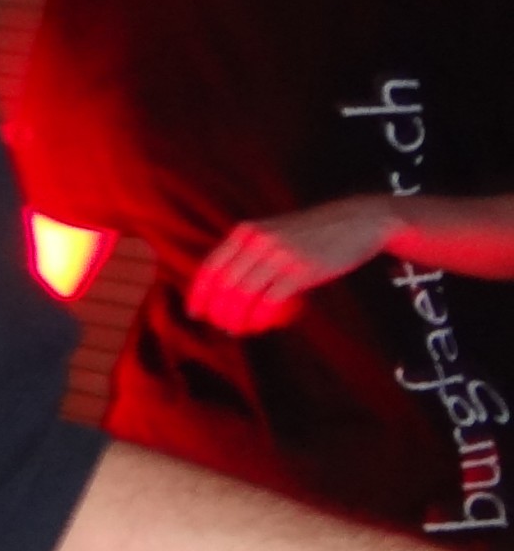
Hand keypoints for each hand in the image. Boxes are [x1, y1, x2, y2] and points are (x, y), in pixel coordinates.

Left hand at [186, 197, 401, 334]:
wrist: (356, 220)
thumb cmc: (311, 233)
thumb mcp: (272, 232)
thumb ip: (249, 252)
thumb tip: (226, 287)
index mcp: (246, 231)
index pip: (211, 266)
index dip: (199, 293)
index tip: (194, 312)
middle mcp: (258, 240)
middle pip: (225, 283)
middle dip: (217, 310)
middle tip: (220, 326)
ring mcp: (280, 254)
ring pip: (244, 294)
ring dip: (237, 317)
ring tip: (237, 330)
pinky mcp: (302, 269)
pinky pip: (272, 300)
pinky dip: (262, 317)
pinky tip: (261, 325)